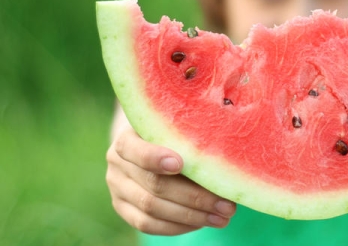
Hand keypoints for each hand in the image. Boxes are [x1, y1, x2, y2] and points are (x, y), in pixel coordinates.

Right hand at [106, 128, 235, 234]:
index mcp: (126, 138)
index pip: (133, 149)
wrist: (144, 140)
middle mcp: (116, 164)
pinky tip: (202, 223)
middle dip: (194, 197)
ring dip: (191, 216)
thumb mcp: (175, 124)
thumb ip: (188, 135)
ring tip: (222, 217)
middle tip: (226, 204)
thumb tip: (225, 156)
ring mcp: (117, 188)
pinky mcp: (123, 209)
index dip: (154, 158)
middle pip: (153, 185)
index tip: (181, 164)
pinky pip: (148, 225)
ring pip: (152, 209)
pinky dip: (178, 226)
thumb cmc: (170, 130)